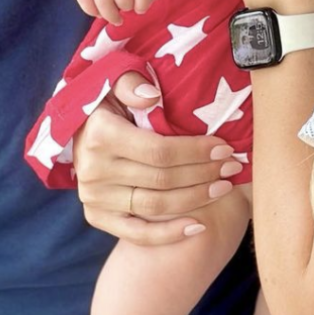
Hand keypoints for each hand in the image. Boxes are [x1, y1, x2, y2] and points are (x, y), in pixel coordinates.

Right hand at [73, 72, 244, 244]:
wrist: (81, 129)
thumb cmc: (108, 100)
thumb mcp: (114, 80)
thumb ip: (131, 83)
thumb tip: (152, 97)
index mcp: (100, 136)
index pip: (159, 151)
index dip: (195, 151)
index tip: (225, 147)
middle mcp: (94, 171)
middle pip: (162, 180)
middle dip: (203, 173)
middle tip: (232, 166)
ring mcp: (94, 198)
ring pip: (155, 207)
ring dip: (195, 200)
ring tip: (224, 187)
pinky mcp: (97, 217)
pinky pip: (136, 233)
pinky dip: (168, 234)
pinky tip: (198, 226)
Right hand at [74, 0, 161, 25]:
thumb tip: (151, 0)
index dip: (143, 4)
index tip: (140, 8)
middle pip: (123, 0)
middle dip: (127, 8)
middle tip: (126, 7)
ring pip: (103, 3)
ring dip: (111, 16)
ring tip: (115, 18)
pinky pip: (84, 0)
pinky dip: (92, 11)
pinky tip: (99, 12)